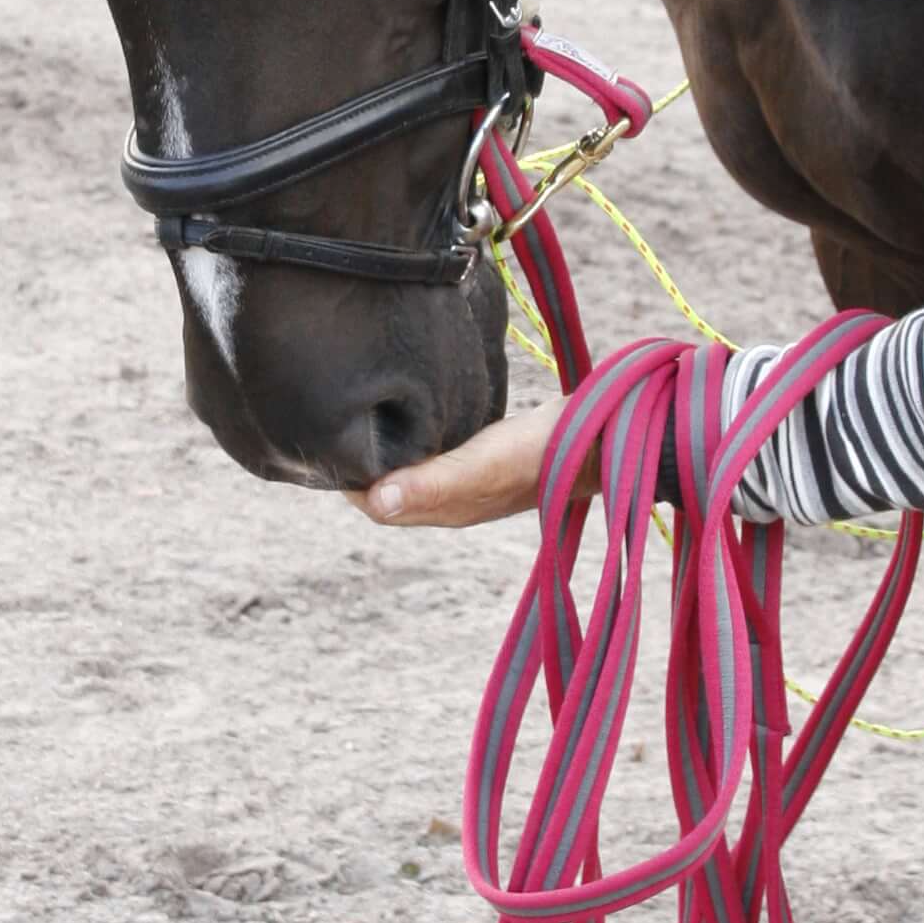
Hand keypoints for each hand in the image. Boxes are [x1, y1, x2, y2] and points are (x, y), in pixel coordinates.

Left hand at [345, 406, 553, 528]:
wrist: (595, 439)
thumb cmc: (536, 454)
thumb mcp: (479, 466)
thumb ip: (430, 485)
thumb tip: (374, 501)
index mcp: (444, 509)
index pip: (377, 504)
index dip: (349, 481)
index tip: (328, 445)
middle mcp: (451, 499)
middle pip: (389, 489)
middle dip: (361, 465)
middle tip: (336, 422)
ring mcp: (469, 479)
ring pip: (412, 471)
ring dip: (387, 452)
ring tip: (362, 415)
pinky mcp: (483, 456)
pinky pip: (436, 453)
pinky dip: (415, 439)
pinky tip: (410, 414)